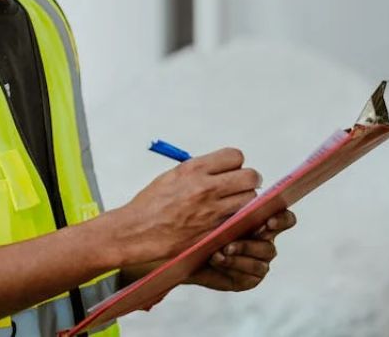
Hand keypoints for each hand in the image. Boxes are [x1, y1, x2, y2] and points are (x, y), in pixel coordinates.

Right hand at [107, 148, 261, 265]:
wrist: (138, 231)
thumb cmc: (150, 206)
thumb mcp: (172, 176)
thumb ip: (198, 171)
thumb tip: (219, 169)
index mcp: (194, 169)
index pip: (235, 156)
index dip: (235, 164)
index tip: (232, 170)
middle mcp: (206, 187)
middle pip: (250, 177)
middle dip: (248, 181)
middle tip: (241, 186)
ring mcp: (213, 211)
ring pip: (250, 200)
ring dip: (245, 201)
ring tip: (234, 205)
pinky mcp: (214, 231)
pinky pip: (240, 220)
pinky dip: (238, 220)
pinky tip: (229, 220)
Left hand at [185, 210, 296, 291]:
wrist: (186, 251)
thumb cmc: (203, 225)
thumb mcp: (216, 211)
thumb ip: (231, 205)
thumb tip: (238, 196)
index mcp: (262, 222)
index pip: (284, 219)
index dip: (282, 220)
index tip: (269, 221)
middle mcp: (264, 243)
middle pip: (271, 245)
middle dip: (250, 245)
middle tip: (230, 244)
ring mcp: (258, 262)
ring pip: (259, 262)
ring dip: (238, 256)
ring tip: (219, 252)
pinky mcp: (249, 279)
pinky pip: (247, 275)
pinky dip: (232, 267)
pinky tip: (217, 260)